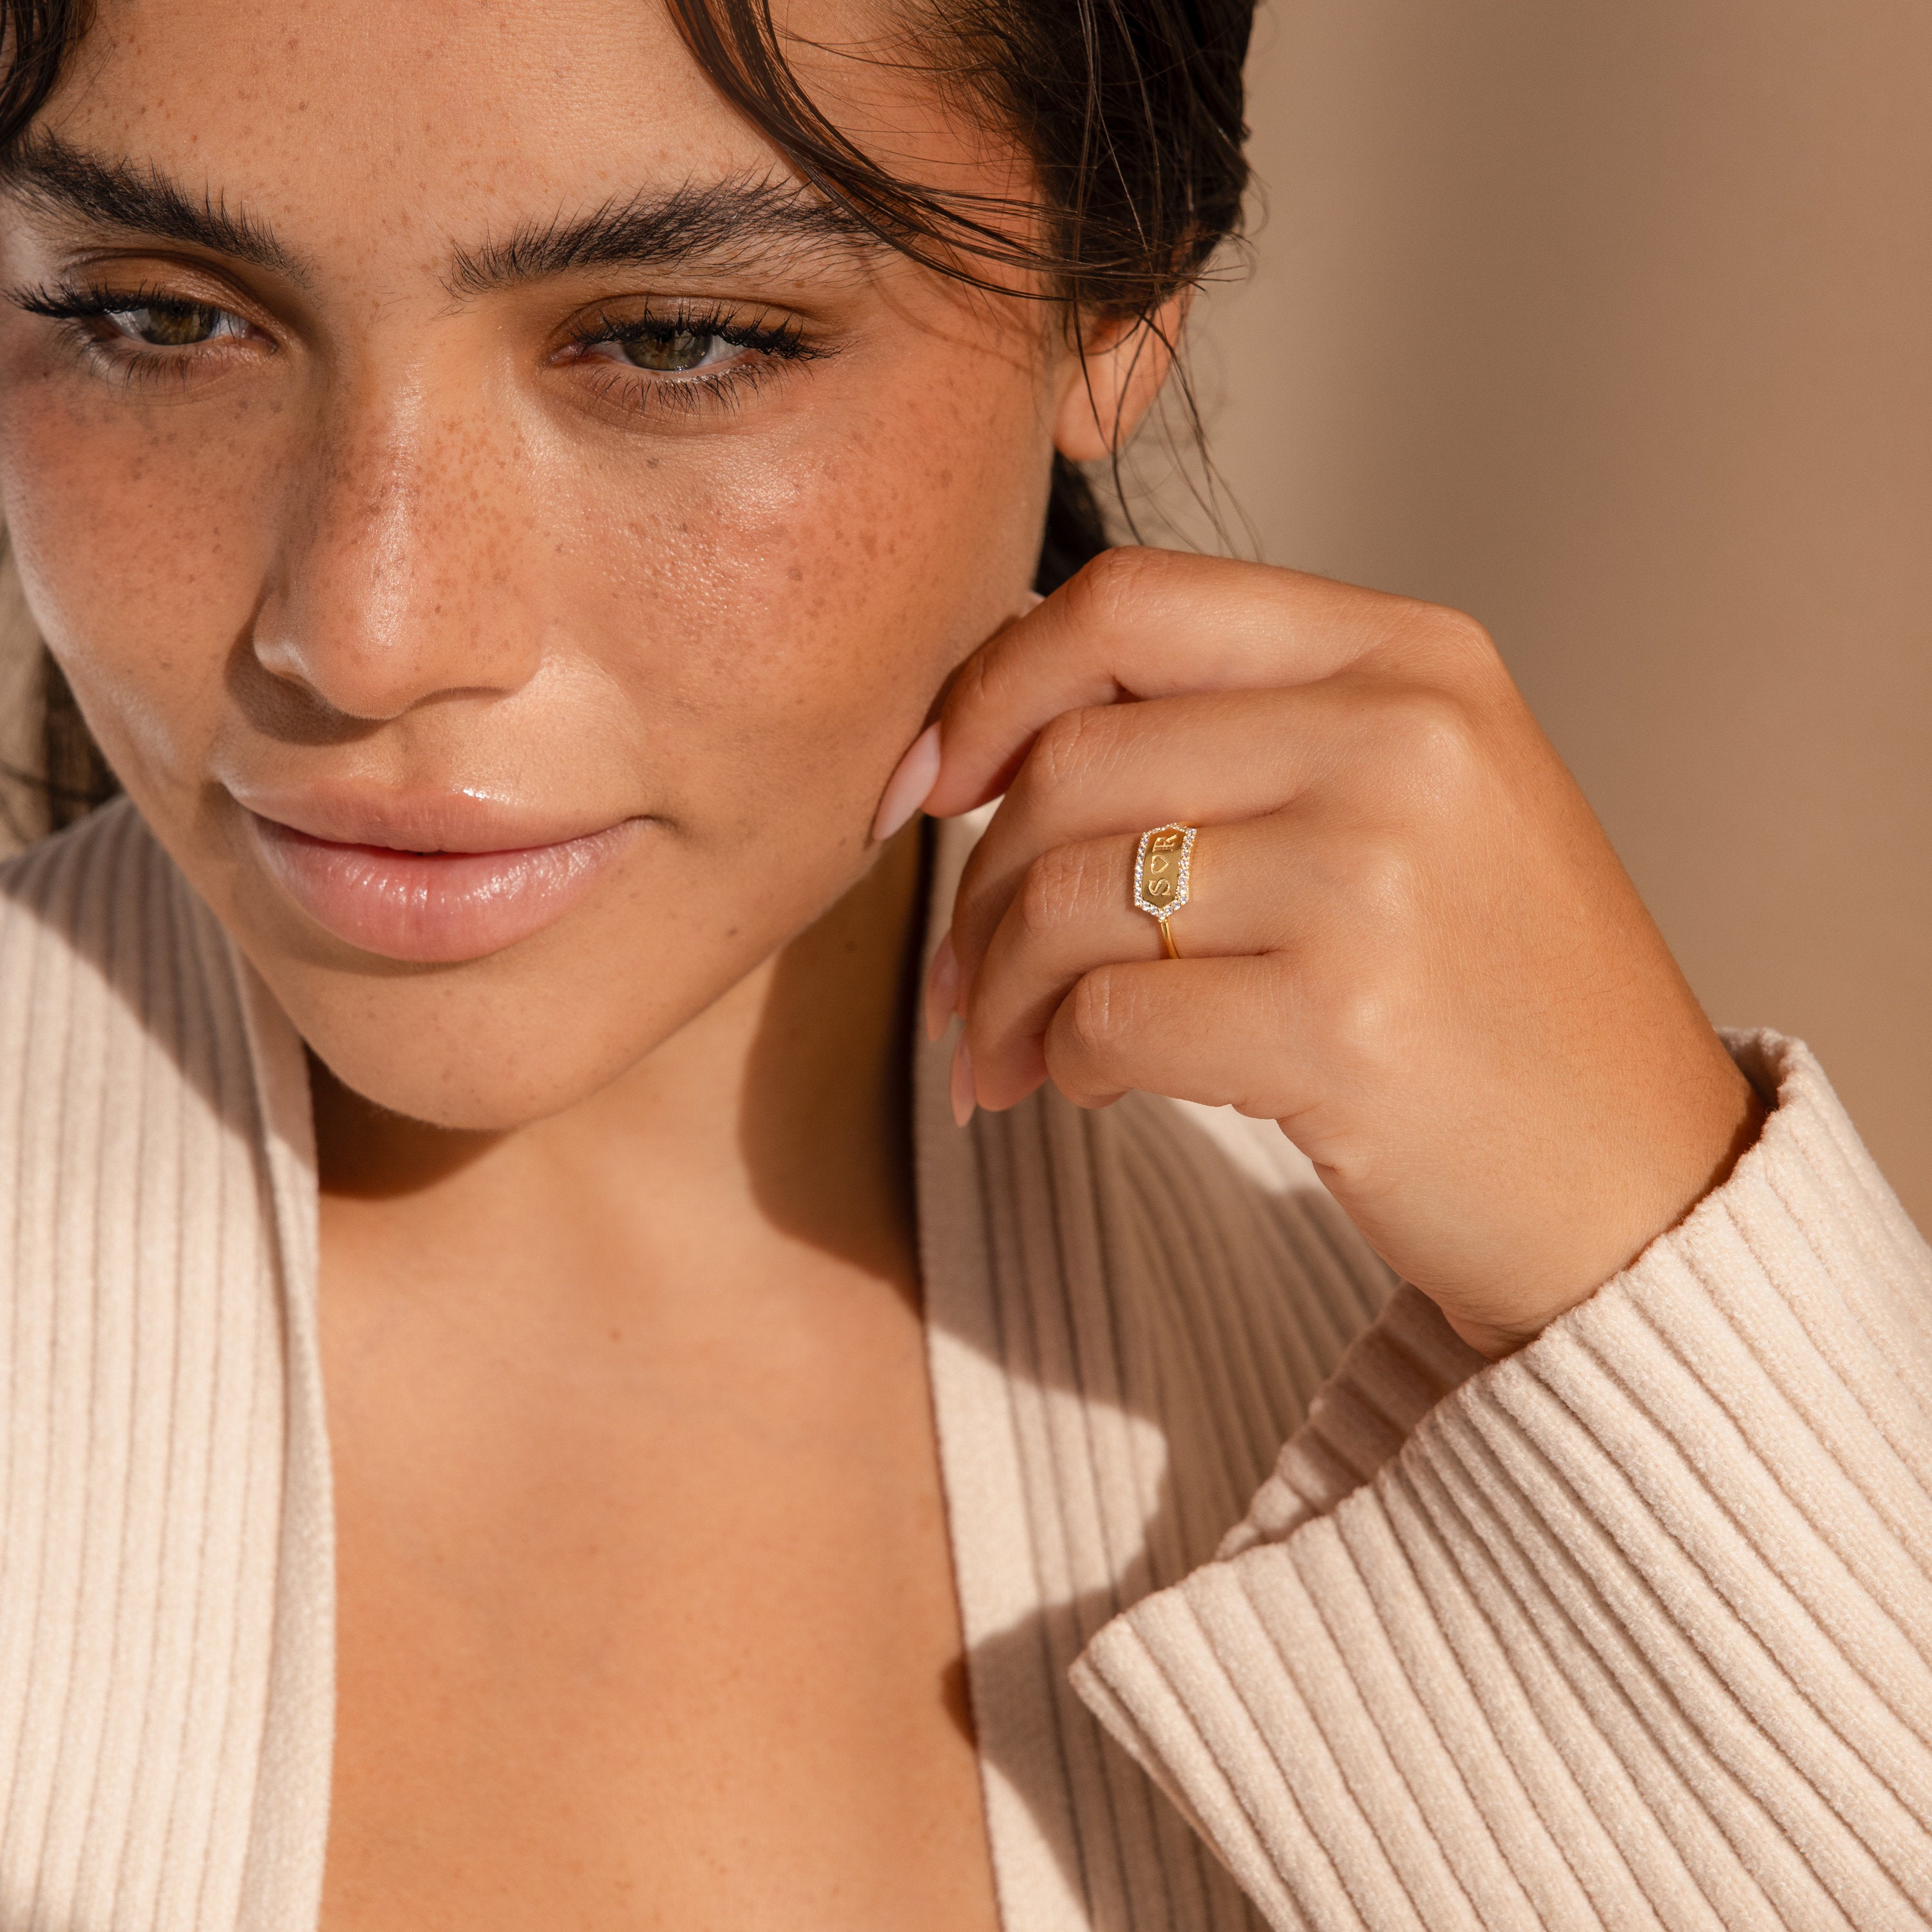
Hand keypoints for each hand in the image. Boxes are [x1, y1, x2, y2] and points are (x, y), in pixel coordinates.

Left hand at [912, 549, 1761, 1358]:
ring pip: (1065, 895)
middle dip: (974, 888)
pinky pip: (1108, 1016)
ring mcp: (1378, 877)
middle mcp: (1402, 738)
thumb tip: (990, 738)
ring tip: (1005, 1055)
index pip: (1127, 606)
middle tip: (961, 983)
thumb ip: (1237, 734)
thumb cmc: (1490, 995)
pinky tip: (1087, 1086)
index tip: (930, 788)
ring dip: (1000, 993)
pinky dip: (1064, 1060)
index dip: (991, 690)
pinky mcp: (1345, 1024)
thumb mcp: (1406, 802)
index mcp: (1412, 656)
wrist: (1639, 1186)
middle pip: (1072, 763)